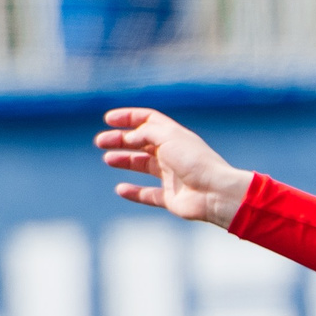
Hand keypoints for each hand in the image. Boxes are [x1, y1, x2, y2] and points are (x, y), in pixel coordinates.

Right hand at [97, 108, 253, 226]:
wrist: (215, 193)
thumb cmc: (195, 162)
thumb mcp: (168, 137)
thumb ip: (145, 133)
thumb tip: (128, 138)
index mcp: (176, 136)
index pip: (150, 121)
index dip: (129, 118)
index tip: (108, 119)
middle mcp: (174, 154)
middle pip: (143, 143)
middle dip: (120, 140)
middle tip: (100, 142)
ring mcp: (173, 176)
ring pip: (144, 166)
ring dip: (125, 161)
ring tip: (108, 159)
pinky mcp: (171, 198)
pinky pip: (149, 195)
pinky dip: (134, 192)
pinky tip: (120, 189)